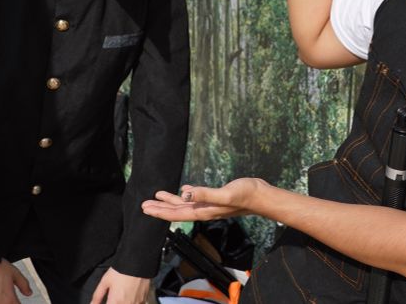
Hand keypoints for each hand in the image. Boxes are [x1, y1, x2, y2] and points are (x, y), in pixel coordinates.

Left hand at [89, 267, 149, 303]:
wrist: (138, 262)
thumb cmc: (121, 271)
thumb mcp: (105, 281)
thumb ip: (97, 296)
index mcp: (115, 302)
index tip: (108, 301)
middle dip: (114, 303)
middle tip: (114, 298)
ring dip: (123, 303)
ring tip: (121, 297)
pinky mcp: (144, 300)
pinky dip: (132, 303)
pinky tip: (129, 298)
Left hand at [141, 178, 267, 221]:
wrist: (261, 196)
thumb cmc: (245, 195)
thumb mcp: (225, 194)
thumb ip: (206, 194)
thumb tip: (186, 194)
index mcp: (204, 211)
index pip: (177, 213)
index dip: (161, 212)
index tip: (146, 209)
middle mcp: (205, 210)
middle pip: (178, 211)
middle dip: (160, 209)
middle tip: (144, 205)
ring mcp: (210, 205)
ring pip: (185, 205)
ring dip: (170, 202)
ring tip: (157, 197)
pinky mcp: (215, 198)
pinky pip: (196, 198)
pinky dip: (186, 195)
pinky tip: (182, 191)